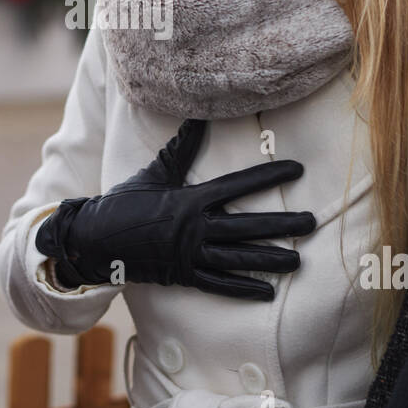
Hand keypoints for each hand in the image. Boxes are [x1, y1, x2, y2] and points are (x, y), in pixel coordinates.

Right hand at [35, 119, 314, 299]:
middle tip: (312, 223)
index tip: (297, 170)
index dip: (270, 175)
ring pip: (239, 258)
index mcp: (191, 199)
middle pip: (248, 226)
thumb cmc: (124, 202)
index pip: (239, 184)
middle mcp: (195, 228)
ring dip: (270, 259)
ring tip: (298, 260)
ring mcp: (190, 254)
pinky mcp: (183, 275)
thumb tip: (198, 116)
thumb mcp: (154, 173)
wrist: (95, 239)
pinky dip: (243, 288)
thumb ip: (181, 148)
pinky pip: (219, 284)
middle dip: (283, 225)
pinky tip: (267, 291)